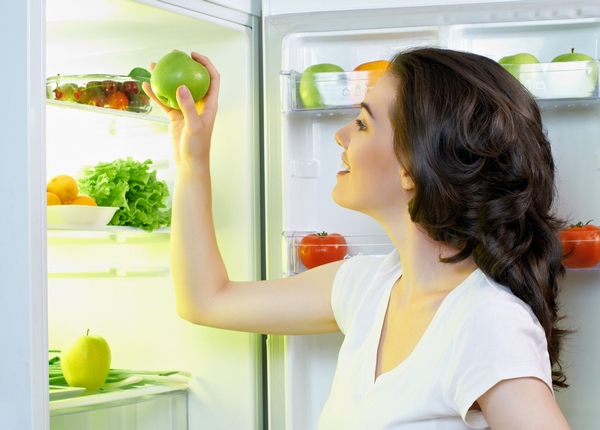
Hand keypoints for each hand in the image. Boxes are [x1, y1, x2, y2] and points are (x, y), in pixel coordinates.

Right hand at [142, 51, 219, 171]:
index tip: (193, 55)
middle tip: (173, 54)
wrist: (189, 162)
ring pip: (176, 88)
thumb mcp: (194, 126)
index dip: (206, 64)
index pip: (212, 79)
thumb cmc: (197, 147)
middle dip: (184, 65)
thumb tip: (182, 87)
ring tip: (154, 66)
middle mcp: (199, 104)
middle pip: (193, 79)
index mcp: (209, 104)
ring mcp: (187, 109)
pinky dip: (157, 94)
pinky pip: (165, 101)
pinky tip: (146, 86)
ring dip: (166, 77)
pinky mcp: (176, 117)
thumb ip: (188, 107)